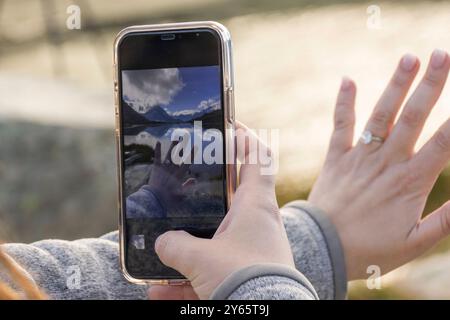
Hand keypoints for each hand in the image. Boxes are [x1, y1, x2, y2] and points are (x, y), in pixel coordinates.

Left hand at [147, 141, 194, 212]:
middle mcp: (172, 168)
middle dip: (183, 146)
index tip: (195, 146)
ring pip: (170, 154)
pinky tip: (158, 142)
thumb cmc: (169, 198)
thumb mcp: (181, 194)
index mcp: (179, 174)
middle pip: (178, 155)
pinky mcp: (156, 168)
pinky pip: (157, 157)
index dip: (191, 153)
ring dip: (173, 146)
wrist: (156, 198)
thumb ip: (188, 186)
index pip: (187, 162)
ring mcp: (164, 167)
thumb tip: (194, 179)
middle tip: (185, 138)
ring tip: (176, 138)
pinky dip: (158, 150)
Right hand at [148, 122, 294, 299]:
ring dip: (189, 247)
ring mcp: (252, 250)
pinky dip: (187, 282)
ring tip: (161, 254)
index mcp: (255, 206)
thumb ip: (176, 246)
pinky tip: (159, 293)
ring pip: (216, 238)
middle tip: (186, 184)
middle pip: (233, 195)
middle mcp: (257, 224)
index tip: (229, 125)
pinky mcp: (245, 274)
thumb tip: (162, 243)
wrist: (264, 317)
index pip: (257, 157)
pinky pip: (212, 272)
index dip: (246, 137)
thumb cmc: (243, 280)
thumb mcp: (200, 259)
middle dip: (208, 190)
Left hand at [308, 50, 449, 279]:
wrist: (323, 249)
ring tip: (409, 57)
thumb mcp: (415, 242)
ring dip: (396, 85)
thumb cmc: (370, 250)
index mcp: (410, 182)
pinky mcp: (336, 158)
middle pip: (413, 117)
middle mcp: (386, 162)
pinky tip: (348, 80)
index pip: (443, 143)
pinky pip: (341, 126)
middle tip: (444, 54)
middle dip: (431, 84)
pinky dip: (344, 103)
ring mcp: (359, 157)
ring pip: (381, 115)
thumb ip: (445, 221)